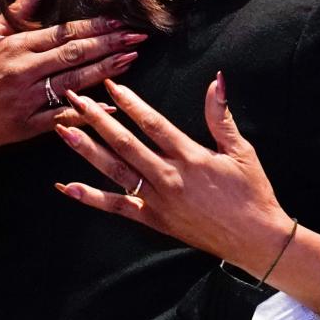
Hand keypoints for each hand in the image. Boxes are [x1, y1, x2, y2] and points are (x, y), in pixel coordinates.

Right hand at [0, 0, 146, 200]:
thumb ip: (18, 10)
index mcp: (16, 47)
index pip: (63, 32)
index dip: (94, 26)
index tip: (120, 19)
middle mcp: (23, 71)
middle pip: (74, 54)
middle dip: (109, 44)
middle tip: (138, 35)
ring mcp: (26, 100)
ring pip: (73, 82)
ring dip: (106, 70)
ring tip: (131, 57)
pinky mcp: (28, 126)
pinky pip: (63, 116)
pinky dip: (87, 110)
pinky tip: (111, 103)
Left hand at [54, 75, 294, 276]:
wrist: (254, 238)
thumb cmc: (252, 192)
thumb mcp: (242, 150)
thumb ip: (221, 116)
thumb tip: (216, 81)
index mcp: (190, 157)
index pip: (152, 124)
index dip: (130, 103)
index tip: (110, 86)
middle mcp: (168, 177)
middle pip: (125, 144)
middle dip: (97, 120)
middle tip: (75, 100)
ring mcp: (157, 201)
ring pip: (115, 171)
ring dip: (88, 150)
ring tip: (64, 131)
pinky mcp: (154, 220)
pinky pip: (117, 207)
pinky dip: (91, 198)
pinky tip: (67, 187)